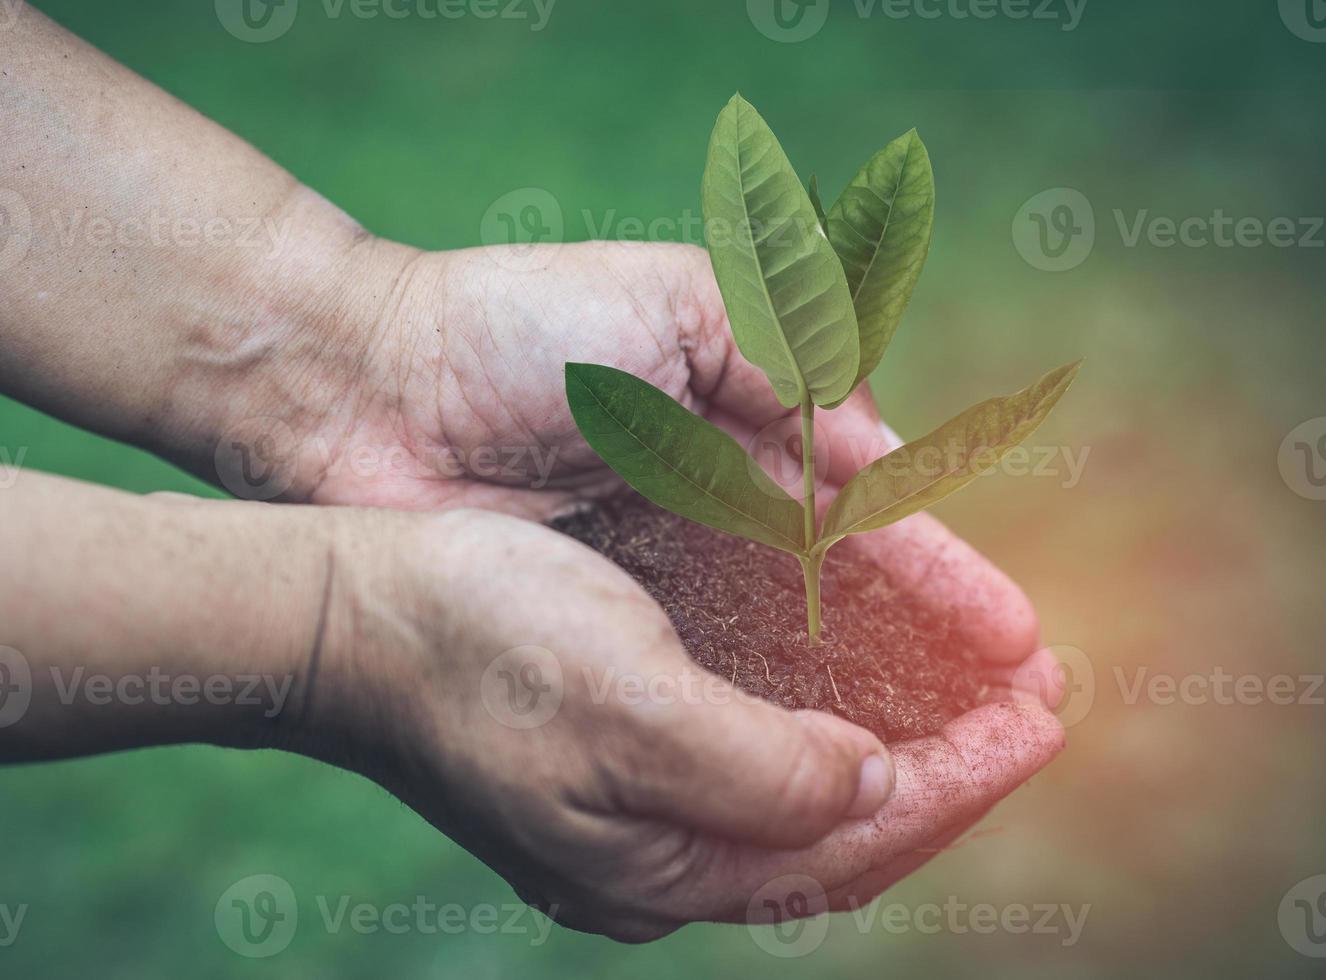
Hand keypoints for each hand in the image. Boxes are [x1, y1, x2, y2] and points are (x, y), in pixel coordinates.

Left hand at [274, 239, 1061, 687]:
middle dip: (934, 662)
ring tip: (958, 762)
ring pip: (788, 661)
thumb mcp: (676, 304)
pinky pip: (707, 688)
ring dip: (873, 707)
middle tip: (1022, 721)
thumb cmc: (515, 329)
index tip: (1020, 640)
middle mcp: (709, 515)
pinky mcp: (599, 631)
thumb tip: (878, 454)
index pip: (870, 517)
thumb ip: (789, 359)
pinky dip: (772, 720)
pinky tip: (837, 763)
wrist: (368, 389)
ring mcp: (656, 581)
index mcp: (741, 426)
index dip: (944, 581)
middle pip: (846, 606)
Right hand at [286, 507, 1063, 941]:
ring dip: (897, 735)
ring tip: (977, 683)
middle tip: (1040, 696)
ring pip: (805, 788)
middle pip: (842, 827)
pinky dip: (824, 713)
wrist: (343, 612)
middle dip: (949, 763)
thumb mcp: (628, 707)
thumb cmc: (475, 642)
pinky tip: (860, 675)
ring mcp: (632, 807)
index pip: (856, 841)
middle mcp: (656, 853)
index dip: (965, 778)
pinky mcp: (614, 754)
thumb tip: (870, 783)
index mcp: (664, 863)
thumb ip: (763, 768)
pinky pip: (753, 750)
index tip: (1047, 712)